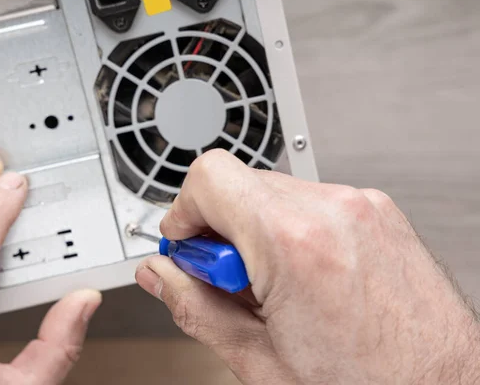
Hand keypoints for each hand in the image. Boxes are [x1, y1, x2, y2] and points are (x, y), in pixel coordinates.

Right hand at [135, 150, 479, 383]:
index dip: (182, 214)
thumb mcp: (260, 362)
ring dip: (255, 233)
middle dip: (218, 231)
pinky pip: (310, 202)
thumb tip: (162, 276)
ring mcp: (362, 206)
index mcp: (295, 243)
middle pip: (238, 183)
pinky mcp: (378, 212)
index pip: (208, 178)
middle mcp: (333, 210)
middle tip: (229, 282)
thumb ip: (197, 307)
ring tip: (271, 290)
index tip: (184, 248)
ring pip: (272, 192)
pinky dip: (291, 231)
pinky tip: (301, 280)